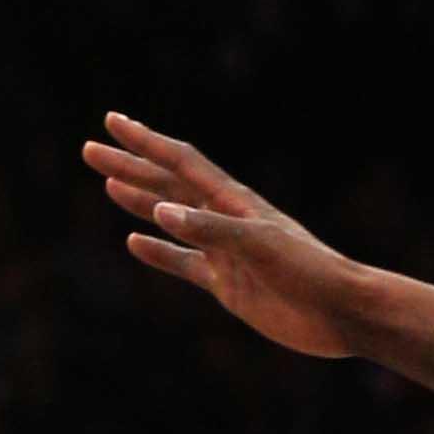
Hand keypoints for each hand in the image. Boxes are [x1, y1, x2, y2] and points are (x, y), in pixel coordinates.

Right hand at [82, 115, 363, 360]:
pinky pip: (183, 262)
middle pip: (167, 184)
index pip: (180, 163)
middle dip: (130, 166)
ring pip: (171, 218)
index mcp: (233, 201)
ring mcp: (224, 250)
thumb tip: (159, 211)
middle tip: (90, 149)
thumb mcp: (258, 246)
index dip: (145, 142)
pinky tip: (135, 243)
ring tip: (109, 185)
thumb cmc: (310, 271)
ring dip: (139, 200)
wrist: (342, 311)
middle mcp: (225, 219)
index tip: (113, 122)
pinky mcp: (227, 282)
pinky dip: (158, 251)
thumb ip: (209, 229)